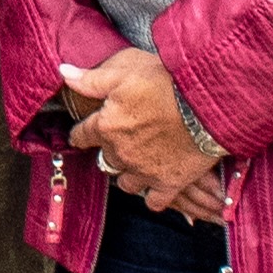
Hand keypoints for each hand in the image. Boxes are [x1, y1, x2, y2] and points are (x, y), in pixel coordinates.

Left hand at [56, 48, 219, 217]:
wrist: (208, 103)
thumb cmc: (167, 82)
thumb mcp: (124, 72)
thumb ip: (91, 79)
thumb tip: (63, 73)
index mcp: (106, 126)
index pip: (82, 136)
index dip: (81, 134)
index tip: (82, 134)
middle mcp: (121, 153)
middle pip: (105, 159)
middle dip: (110, 151)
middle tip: (123, 142)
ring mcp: (144, 171)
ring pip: (126, 182)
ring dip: (129, 174)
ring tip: (139, 163)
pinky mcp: (169, 183)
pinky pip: (154, 200)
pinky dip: (154, 195)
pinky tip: (158, 186)